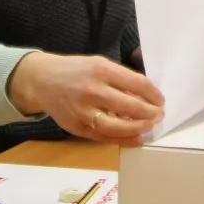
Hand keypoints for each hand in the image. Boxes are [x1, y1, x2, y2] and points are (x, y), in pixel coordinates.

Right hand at [7, 53, 165, 146]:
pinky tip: (136, 138)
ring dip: (139, 128)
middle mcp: (92, 90)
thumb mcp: (98, 64)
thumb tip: (147, 95)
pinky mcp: (77, 127)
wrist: (42, 80)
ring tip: (150, 126)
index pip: (136, 84)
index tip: (161, 100)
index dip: (153, 94)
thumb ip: (120, 78)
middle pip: (130, 106)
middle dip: (150, 113)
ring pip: (117, 126)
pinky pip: (104, 136)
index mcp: (101, 70)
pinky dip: (123, 140)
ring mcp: (83, 111)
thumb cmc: (75, 71)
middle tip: (159, 115)